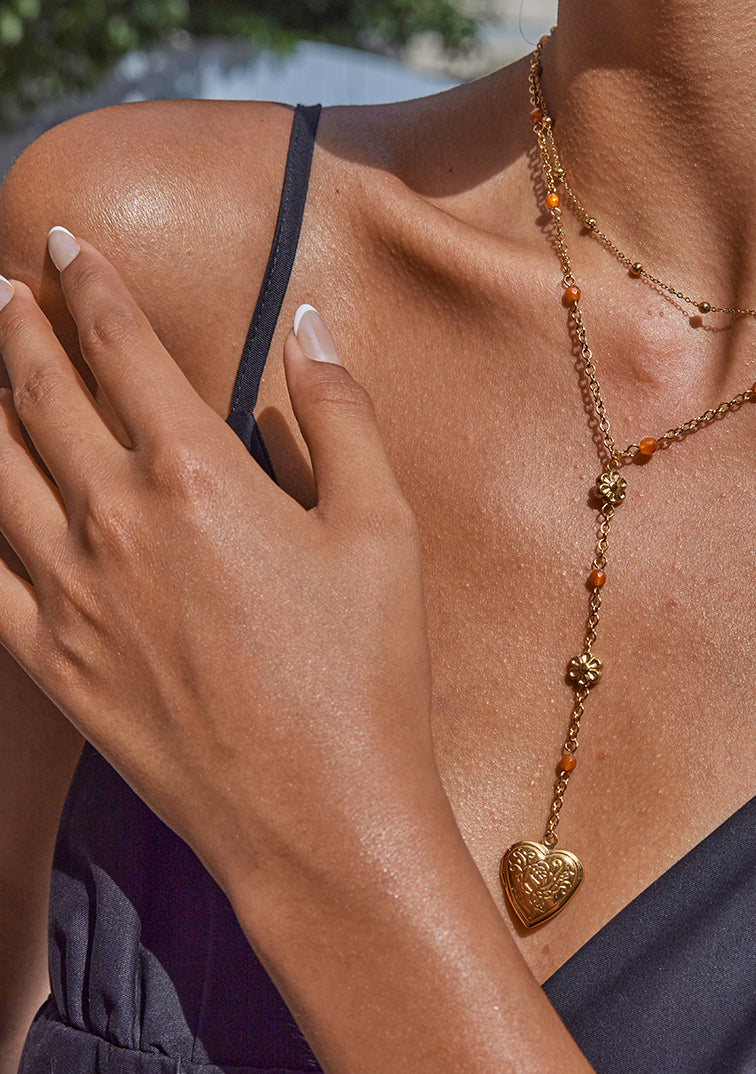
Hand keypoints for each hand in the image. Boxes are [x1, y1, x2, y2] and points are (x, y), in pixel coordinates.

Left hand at [0, 227, 438, 880]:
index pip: (124, 351)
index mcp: (198, 477)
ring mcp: (71, 596)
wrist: (317, 812)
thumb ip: (340, 415)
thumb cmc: (366, 668)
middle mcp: (114, 522)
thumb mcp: (385, 529)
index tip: (64, 245)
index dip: (91, 288)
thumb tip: (310, 326)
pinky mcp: (54, 664)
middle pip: (37, 397)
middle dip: (12, 327)